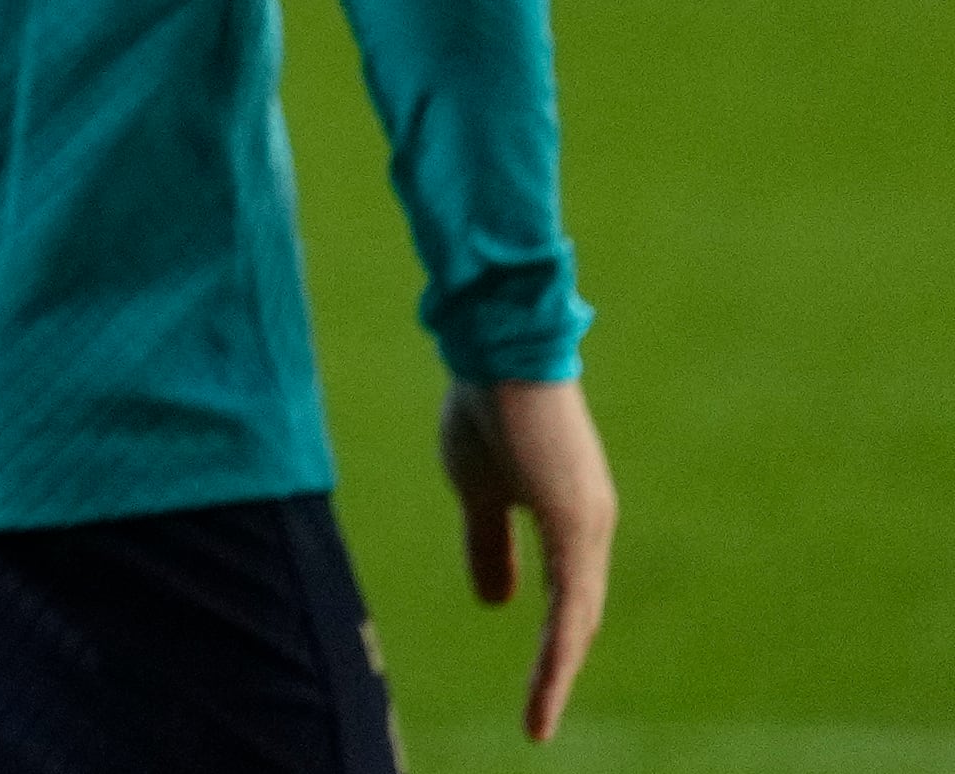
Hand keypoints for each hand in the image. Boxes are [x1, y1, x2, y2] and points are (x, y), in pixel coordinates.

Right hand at [443, 376, 616, 740]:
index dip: (552, 646)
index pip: (569, 599)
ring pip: (579, 619)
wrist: (497, 350)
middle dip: (557, 671)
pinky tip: (545, 679)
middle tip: (537, 720)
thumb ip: (489, 543)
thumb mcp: (477, 489)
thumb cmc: (489, 407)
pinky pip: (570, 604)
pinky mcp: (574, 522)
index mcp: (571, 518)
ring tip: (537, 719)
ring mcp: (587, 525)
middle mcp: (591, 527)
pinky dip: (557, 649)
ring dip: (556, 673)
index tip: (536, 691)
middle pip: (580, 618)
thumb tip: (495, 602)